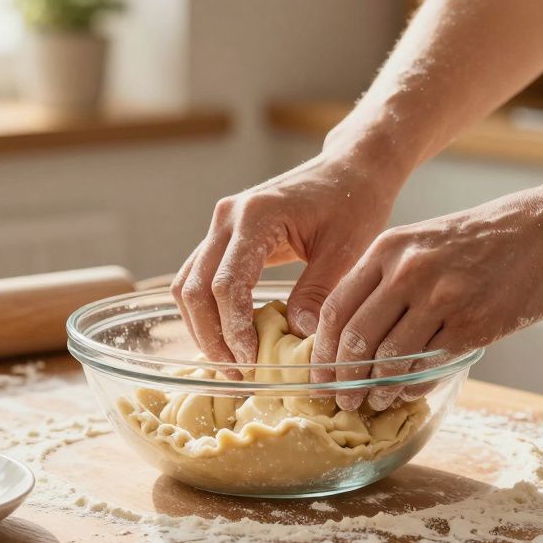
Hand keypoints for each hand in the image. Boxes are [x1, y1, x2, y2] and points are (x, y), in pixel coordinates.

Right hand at [171, 134, 406, 367]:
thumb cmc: (354, 203)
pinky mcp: (224, 236)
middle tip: (238, 374)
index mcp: (257, 216)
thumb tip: (297, 340)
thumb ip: (318, 293)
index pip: (227, 285)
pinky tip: (229, 338)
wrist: (351, 168)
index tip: (252, 363)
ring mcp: (220, 225)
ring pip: (188, 286)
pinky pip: (199, 278)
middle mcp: (227, 218)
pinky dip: (207, 311)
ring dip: (203, 328)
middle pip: (195, 289)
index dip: (233, 330)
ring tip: (232, 364)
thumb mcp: (347, 251)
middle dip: (212, 337)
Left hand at [311, 185, 542, 409]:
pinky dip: (412, 387)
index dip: (323, 350)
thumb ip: (390, 278)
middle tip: (340, 400)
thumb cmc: (491, 237)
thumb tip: (357, 333)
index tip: (320, 374)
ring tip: (374, 402)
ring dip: (376, 389)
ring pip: (388, 359)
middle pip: (355, 339)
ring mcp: (441, 298)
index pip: (337, 309)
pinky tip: (408, 393)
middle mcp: (408, 272)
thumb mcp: (427, 241)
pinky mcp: (473, 324)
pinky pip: (428, 367)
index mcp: (389, 248)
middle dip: (342, 379)